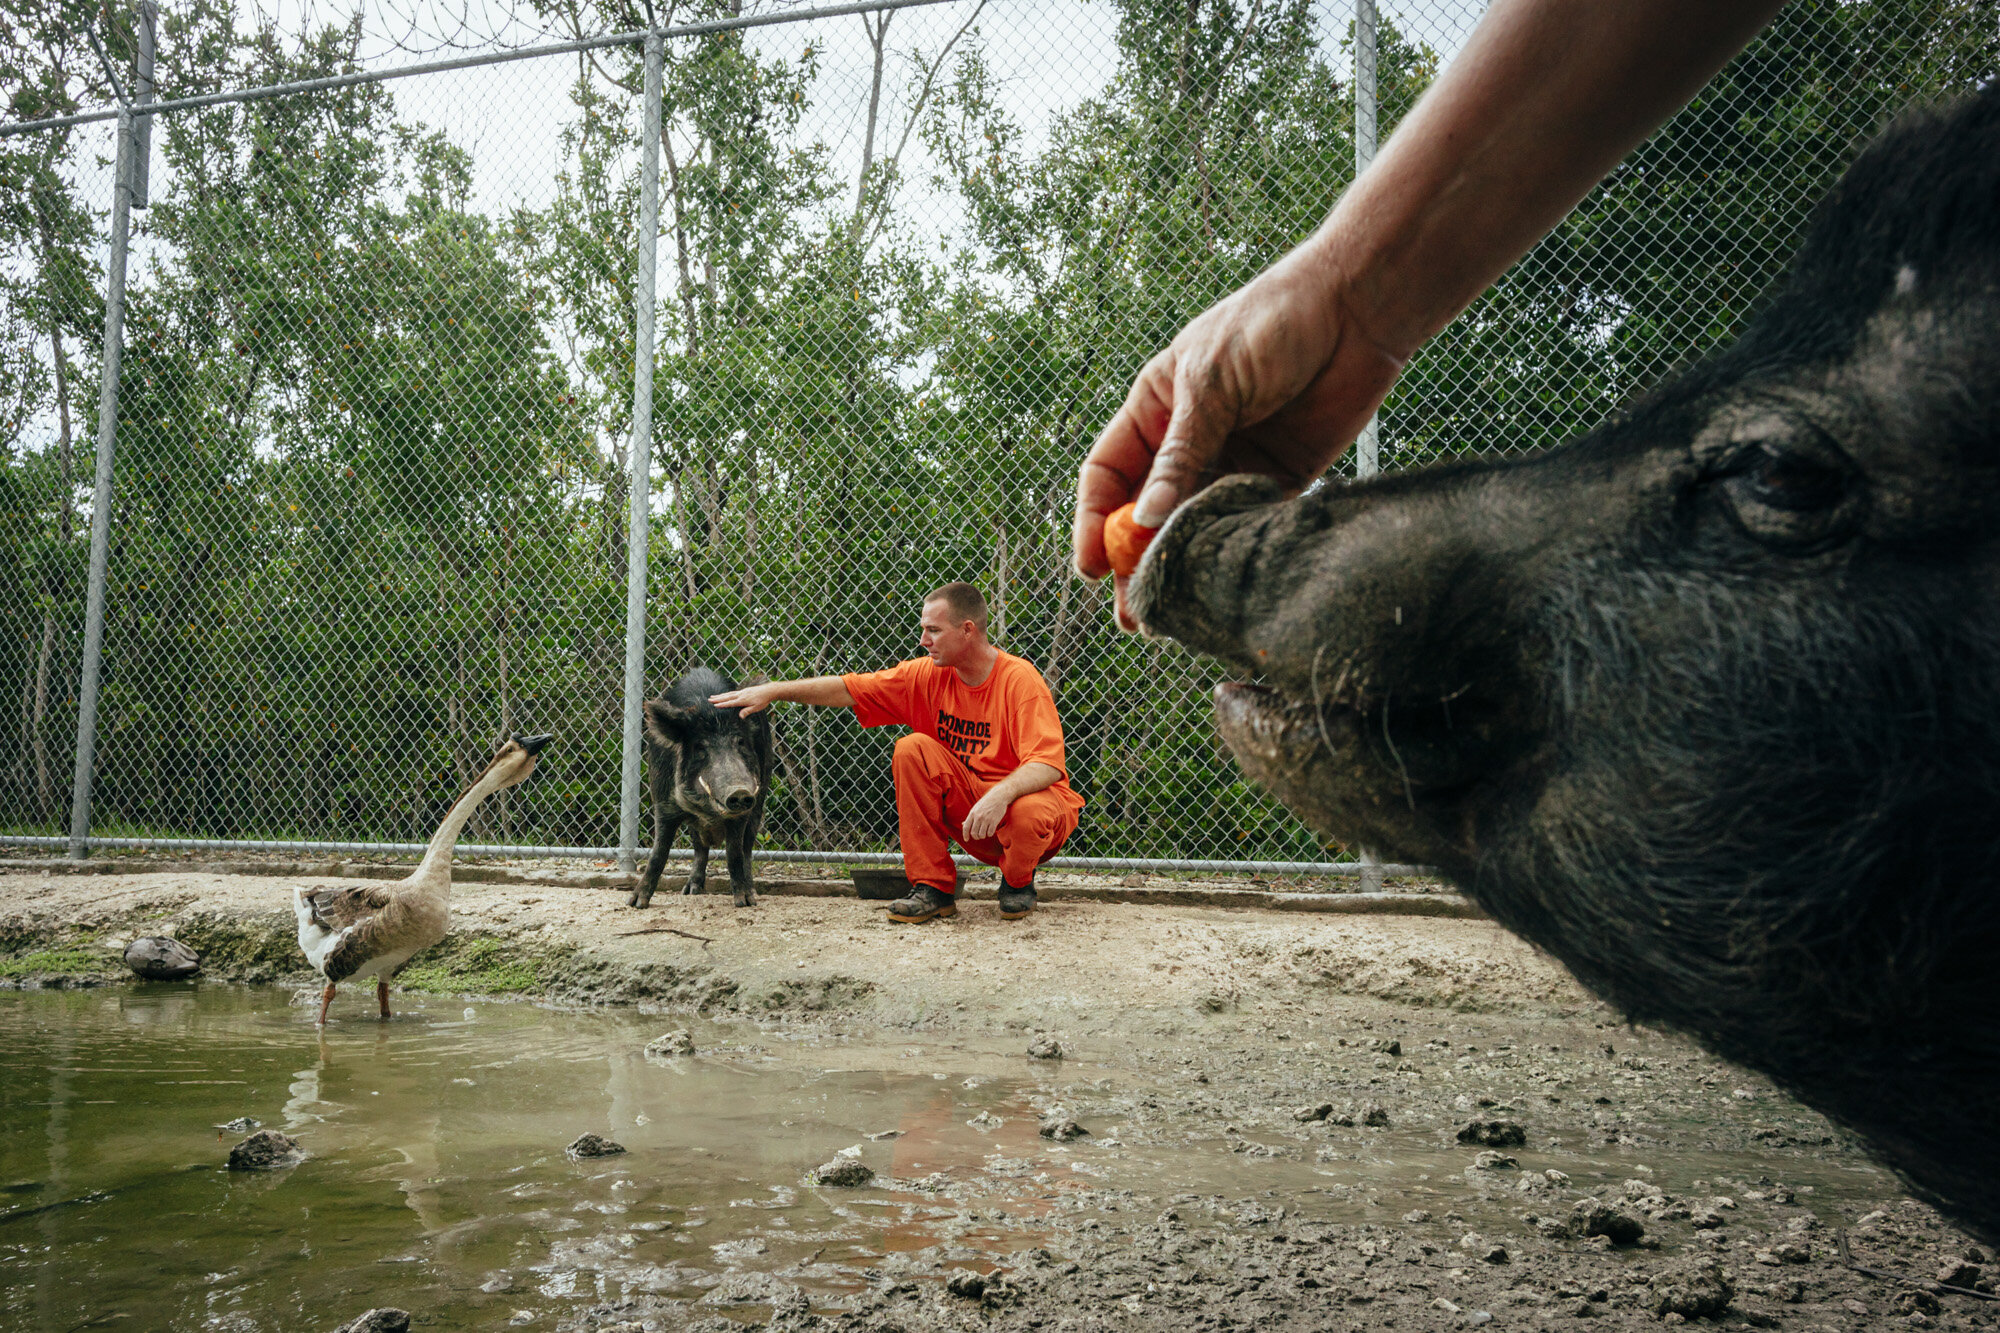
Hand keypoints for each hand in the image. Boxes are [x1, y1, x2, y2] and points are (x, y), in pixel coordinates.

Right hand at [709, 683, 780, 715]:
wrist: (768, 690)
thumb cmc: (763, 700)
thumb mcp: (756, 708)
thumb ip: (747, 711)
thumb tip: (740, 716)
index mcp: (743, 700)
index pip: (730, 703)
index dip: (722, 704)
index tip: (714, 705)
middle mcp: (741, 695)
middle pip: (727, 697)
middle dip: (718, 698)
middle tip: (709, 699)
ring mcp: (742, 692)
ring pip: (729, 694)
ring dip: (720, 695)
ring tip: (713, 696)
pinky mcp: (744, 690)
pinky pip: (732, 692)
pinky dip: (727, 693)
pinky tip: (724, 694)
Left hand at [961, 787, 1010, 841]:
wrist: (998, 797)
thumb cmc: (986, 802)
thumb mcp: (976, 808)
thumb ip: (970, 817)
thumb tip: (963, 824)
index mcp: (972, 813)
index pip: (966, 827)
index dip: (965, 835)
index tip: (966, 840)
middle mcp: (978, 817)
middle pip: (974, 833)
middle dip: (976, 837)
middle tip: (978, 836)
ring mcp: (986, 819)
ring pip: (982, 835)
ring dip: (983, 836)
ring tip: (985, 833)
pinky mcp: (994, 821)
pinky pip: (990, 833)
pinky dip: (990, 834)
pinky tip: (990, 831)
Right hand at [1072, 240, 1405, 628]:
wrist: (1357, 310)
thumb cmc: (1271, 322)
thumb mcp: (1211, 383)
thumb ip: (1180, 455)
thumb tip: (1142, 521)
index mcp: (1154, 410)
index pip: (1107, 475)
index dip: (1094, 522)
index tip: (1092, 566)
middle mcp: (1188, 443)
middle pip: (1147, 514)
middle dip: (1137, 563)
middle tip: (1136, 613)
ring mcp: (1233, 464)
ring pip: (1195, 529)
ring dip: (1185, 569)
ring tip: (1176, 615)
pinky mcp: (1280, 480)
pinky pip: (1246, 526)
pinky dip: (1232, 555)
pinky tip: (1224, 584)